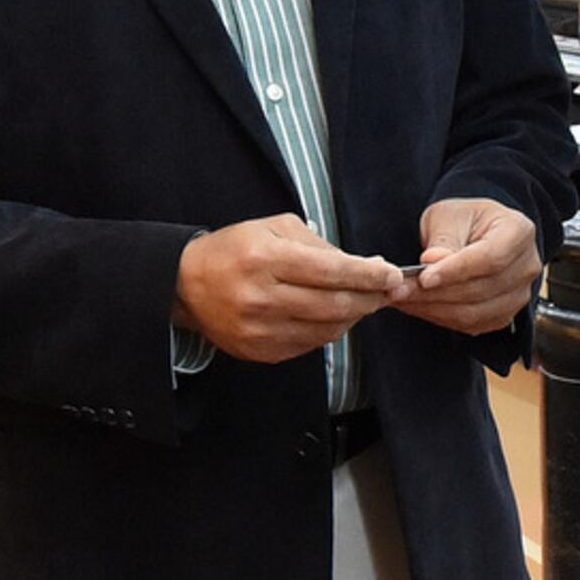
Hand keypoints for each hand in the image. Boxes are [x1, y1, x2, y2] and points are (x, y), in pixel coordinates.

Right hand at [176, 214, 407, 363]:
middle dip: (371, 298)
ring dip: (355, 315)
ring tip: (366, 300)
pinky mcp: (260, 351)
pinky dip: (331, 330)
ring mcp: (260, 330)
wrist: (187, 285)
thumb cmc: (236, 249)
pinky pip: (310, 345)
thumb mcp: (274, 227)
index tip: (392, 273)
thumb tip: (367, 265)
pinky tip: (337, 315)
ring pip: (327, 329)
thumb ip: (320, 245)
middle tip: (390, 290)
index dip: (368, 275)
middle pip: (335, 305)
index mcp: (266, 259)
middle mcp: (262, 298)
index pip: (332, 271)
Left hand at [409, 198, 540, 334]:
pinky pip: (471, 325)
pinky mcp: (503, 315)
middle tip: (399, 289)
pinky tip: (418, 306)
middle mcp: (526, 266)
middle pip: (482, 289)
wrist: (474, 233)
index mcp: (519, 232)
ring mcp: (518, 294)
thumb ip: (444, 239)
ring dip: (434, 308)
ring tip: (403, 298)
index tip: (424, 277)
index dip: (456, 271)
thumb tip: (433, 261)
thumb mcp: (449, 216)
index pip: (491, 258)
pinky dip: (440, 318)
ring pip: (475, 312)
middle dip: (436, 293)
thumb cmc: (465, 219)